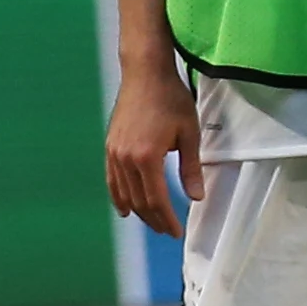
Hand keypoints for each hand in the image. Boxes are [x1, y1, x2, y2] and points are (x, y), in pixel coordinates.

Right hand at [104, 60, 204, 238]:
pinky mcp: (110, 146)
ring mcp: (114, 152)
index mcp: (147, 157)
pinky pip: (112, 180)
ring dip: (138, 212)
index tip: (176, 232)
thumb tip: (196, 197)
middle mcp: (126, 158)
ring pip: (124, 193)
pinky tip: (125, 209)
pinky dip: (119, 197)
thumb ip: (190, 168)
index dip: (167, 219)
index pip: (157, 200)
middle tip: (168, 231)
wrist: (145, 73)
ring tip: (153, 222)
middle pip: (139, 201)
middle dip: (154, 219)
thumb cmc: (171, 99)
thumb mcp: (189, 133)